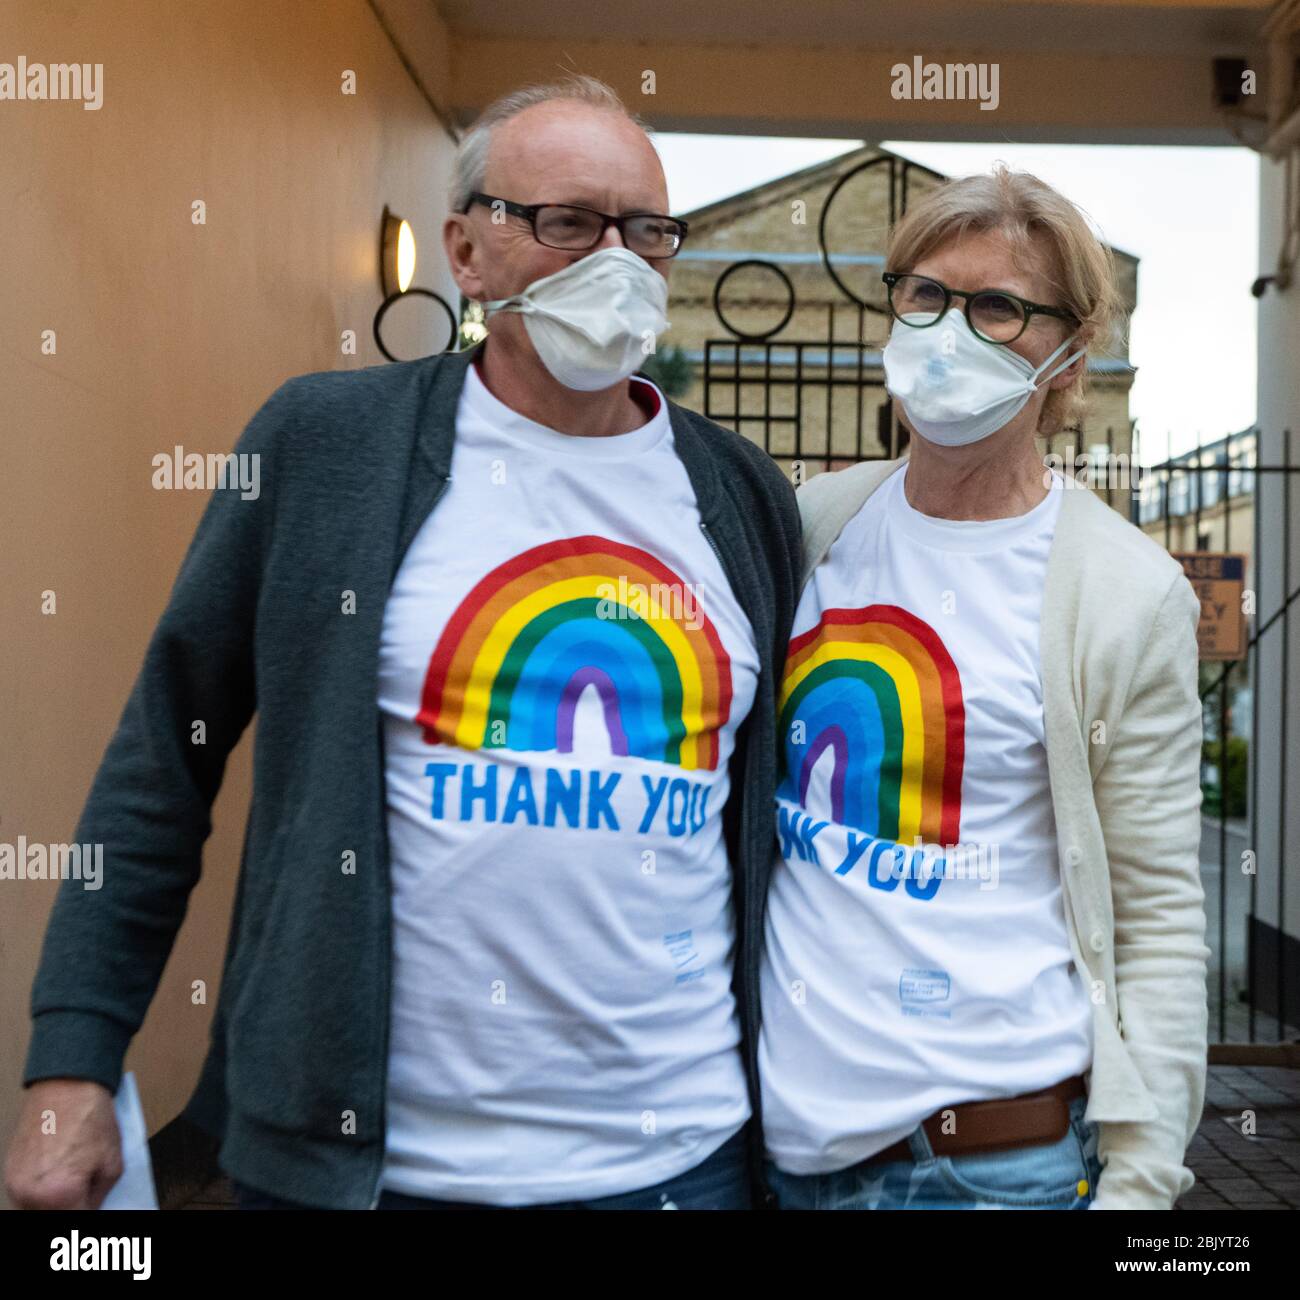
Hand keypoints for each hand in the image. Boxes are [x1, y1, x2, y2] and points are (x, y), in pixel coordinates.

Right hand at [5, 1078, 122, 1208]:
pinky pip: (25, 1195)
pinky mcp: (8, 1172)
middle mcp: (30, 1195)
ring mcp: (15, 1185)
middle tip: (84, 1197)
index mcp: (59, 1196)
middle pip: (51, 1219)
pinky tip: (56, 1174)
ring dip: (52, 1204)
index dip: (90, 1213)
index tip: (95, 1208)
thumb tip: (92, 1209)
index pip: (77, 1222)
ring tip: (70, 1182)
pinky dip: (40, 1192)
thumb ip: (100, 1196)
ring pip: (35, 1210)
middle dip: (70, 1210)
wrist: (67, 1085)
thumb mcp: (113, 1163)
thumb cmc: (91, 1117)